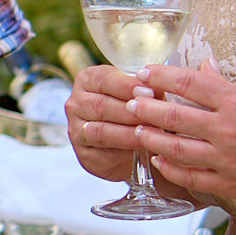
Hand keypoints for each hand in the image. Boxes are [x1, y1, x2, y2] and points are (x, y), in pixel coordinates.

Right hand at [65, 64, 147, 182]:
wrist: (135, 145)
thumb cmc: (138, 111)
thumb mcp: (141, 94)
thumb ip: (145, 88)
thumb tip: (159, 87)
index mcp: (88, 80)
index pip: (103, 79)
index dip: (127, 85)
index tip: (150, 91)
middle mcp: (76, 104)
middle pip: (101, 106)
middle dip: (131, 112)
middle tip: (155, 117)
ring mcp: (76, 131)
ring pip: (100, 132)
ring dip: (128, 133)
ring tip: (151, 134)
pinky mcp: (84, 155)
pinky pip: (102, 154)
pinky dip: (124, 153)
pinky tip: (142, 149)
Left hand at [125, 63, 235, 211]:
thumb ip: (230, 85)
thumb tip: (203, 66)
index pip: (189, 82)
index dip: (161, 76)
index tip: (145, 73)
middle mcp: (229, 130)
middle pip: (174, 115)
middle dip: (146, 106)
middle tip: (129, 100)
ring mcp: (228, 160)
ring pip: (176, 148)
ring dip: (152, 137)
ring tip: (136, 128)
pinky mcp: (231, 185)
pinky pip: (191, 177)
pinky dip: (170, 168)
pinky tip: (159, 159)